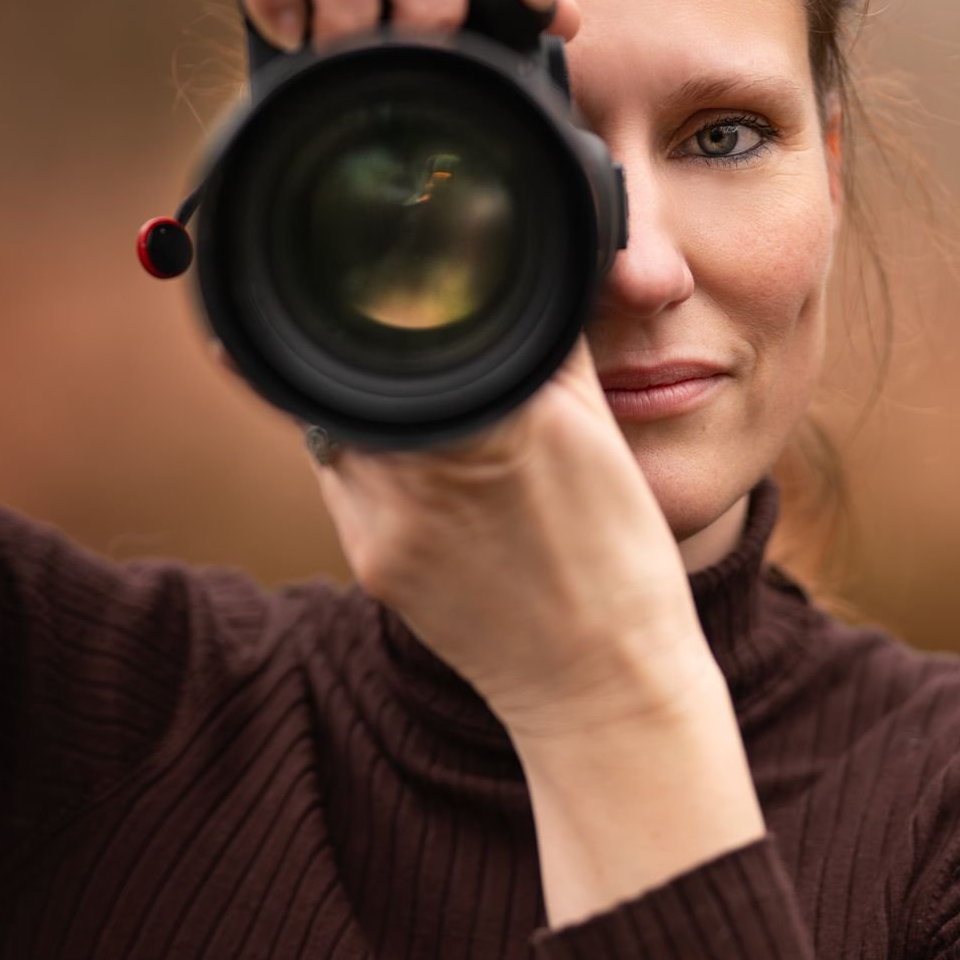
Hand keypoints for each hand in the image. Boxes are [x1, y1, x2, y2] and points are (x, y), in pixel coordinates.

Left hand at [306, 333, 714, 743]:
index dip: (403, 308)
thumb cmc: (619, 558)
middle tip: (414, 364)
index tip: (407, 302)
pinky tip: (423, 493)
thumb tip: (519, 276)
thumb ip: (548, 348)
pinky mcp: (372, 565)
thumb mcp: (599, 430)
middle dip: (384, 365)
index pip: (414, 325)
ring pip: (340, 430)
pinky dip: (371, 476)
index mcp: (505, 412)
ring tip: (423, 432)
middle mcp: (435, 457)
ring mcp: (391, 516)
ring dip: (366, 419)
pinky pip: (347, 491)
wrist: (602, 684)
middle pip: (365, 369)